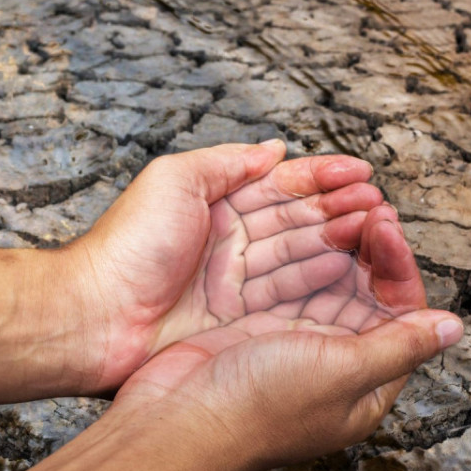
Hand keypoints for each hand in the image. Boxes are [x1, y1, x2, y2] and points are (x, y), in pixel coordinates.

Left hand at [59, 141, 388, 391]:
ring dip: (338, 242)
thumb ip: (226, 163)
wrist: (93, 318)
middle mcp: (229, 242)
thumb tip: (274, 149)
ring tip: (376, 232)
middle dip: (340, 209)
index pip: (279, 185)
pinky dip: (321, 282)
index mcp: (214, 203)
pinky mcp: (238, 321)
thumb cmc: (124, 248)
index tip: (360, 173)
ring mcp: (236, 283)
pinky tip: (350, 270)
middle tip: (378, 204)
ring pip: (299, 256)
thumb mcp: (173, 181)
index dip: (321, 178)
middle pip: (296, 220)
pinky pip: (288, 296)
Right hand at [109, 213, 464, 470]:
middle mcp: (338, 365)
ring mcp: (298, 346)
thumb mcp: (343, 373)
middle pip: (369, 294)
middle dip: (374, 251)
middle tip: (370, 207)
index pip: (402, 314)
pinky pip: (295, 283)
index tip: (387, 227)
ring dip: (342, 246)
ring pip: (332, 283)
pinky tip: (306, 227)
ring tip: (345, 208)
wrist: (177, 419)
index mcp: (367, 385)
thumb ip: (399, 347)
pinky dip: (304, 255)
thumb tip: (454, 327)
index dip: (399, 267)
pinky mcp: (262, 329)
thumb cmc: (259, 407)